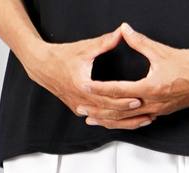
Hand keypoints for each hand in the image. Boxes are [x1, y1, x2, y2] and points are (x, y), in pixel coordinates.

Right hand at [20, 25, 154, 129]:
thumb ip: (105, 42)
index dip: (125, 99)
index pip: (108, 97)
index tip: (139, 99)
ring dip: (124, 122)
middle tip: (147, 115)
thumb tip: (122, 32)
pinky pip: (98, 119)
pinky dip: (112, 122)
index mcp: (84, 86)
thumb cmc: (61, 56)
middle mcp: (82, 101)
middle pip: (110, 113)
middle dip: (130, 115)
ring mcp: (80, 107)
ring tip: (141, 122)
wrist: (42, 66)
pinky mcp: (79, 109)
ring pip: (105, 120)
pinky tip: (125, 123)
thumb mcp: (85, 48)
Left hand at [77, 23, 188, 129]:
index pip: (119, 90)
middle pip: (120, 111)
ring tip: (94, 121)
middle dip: (99, 112)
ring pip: (128, 120)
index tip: (86, 88)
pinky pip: (139, 121)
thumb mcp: (162, 51)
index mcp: (151, 87)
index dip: (101, 89)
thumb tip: (124, 30)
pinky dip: (125, 122)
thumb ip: (140, 42)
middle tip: (82, 112)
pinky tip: (116, 122)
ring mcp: (158, 111)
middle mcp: (153, 103)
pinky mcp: (162, 113)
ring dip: (109, 121)